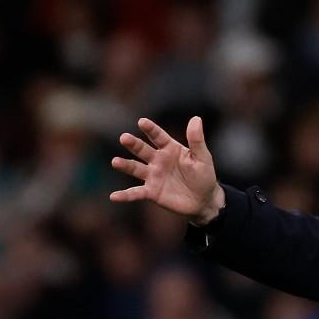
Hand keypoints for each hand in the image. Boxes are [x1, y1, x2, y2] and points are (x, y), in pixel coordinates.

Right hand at [110, 116, 224, 224]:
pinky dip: (125, 195)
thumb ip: (196, 140)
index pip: (158, 136)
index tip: (142, 122)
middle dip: (133, 144)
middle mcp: (157, 160)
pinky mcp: (151, 192)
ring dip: (125, 165)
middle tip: (124, 138)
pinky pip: (136, 193)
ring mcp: (153, 176)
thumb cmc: (203, 175)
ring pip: (135, 169)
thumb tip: (196, 119)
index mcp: (169, 148)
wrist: (203, 200)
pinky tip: (114, 196)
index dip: (150, 129)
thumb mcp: (202, 157)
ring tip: (115, 162)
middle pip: (142, 150)